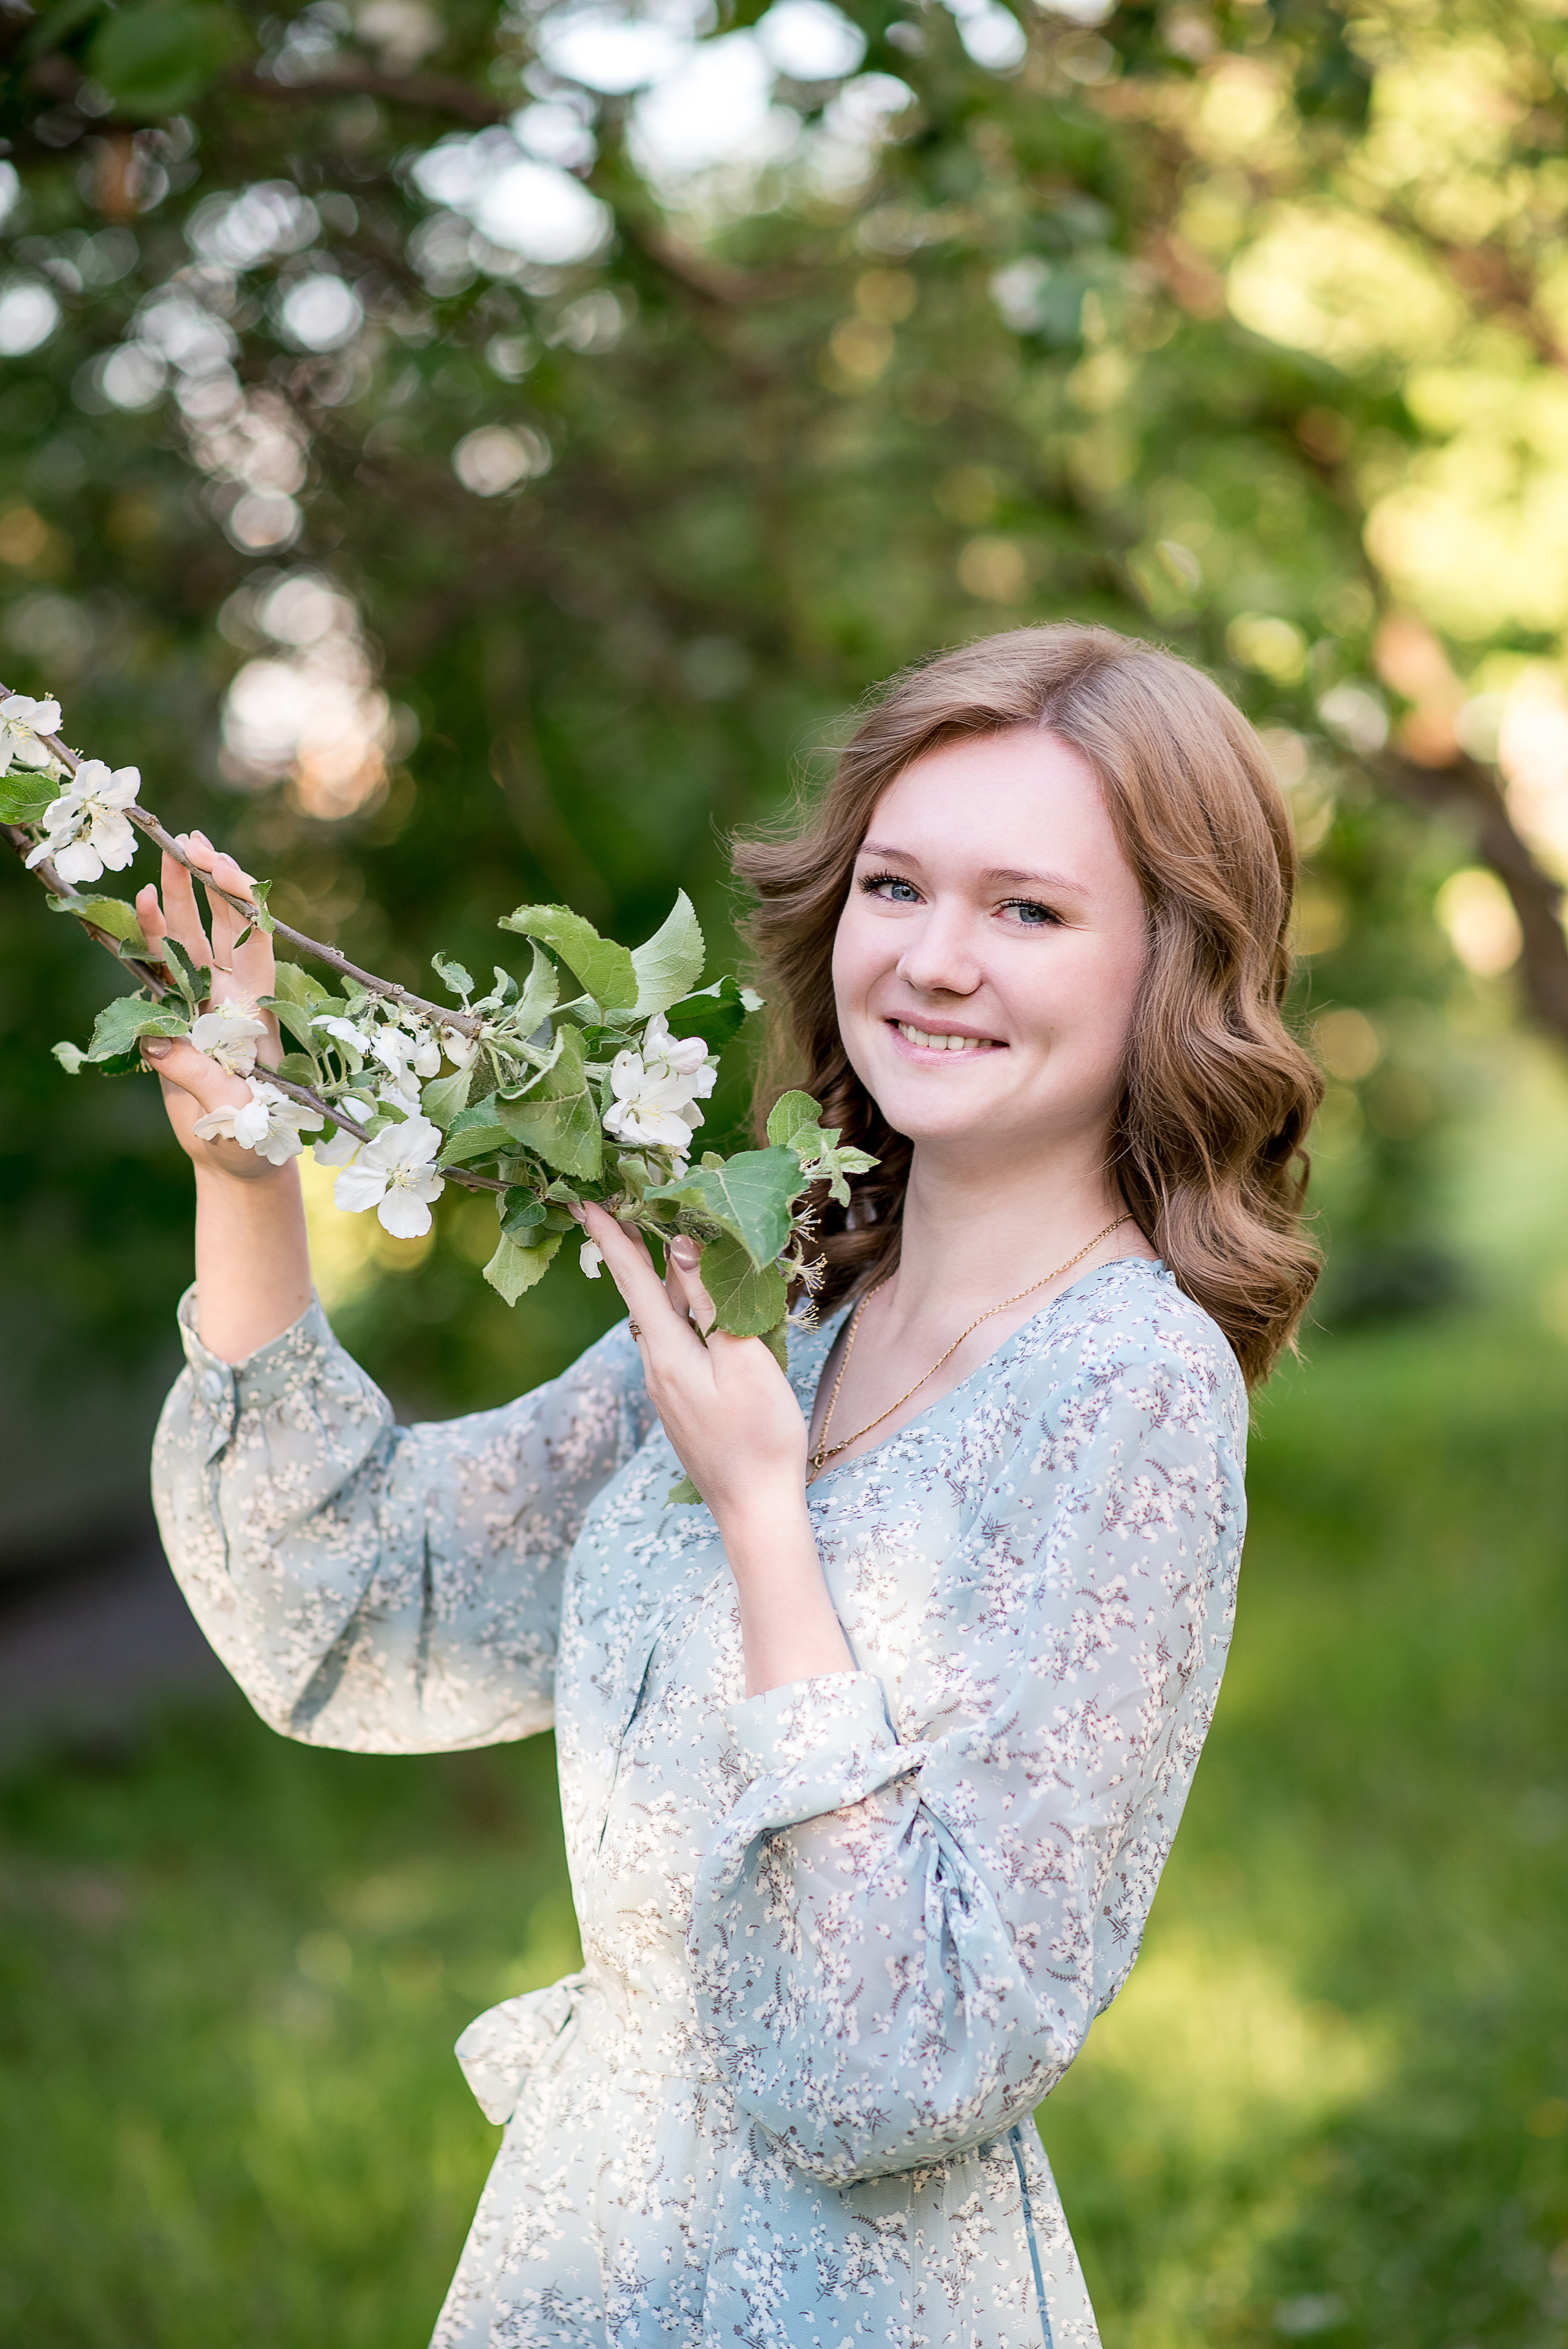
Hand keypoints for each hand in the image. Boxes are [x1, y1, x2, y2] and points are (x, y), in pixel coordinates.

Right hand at [136, 832, 287, 1185]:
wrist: (237, 1161)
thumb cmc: (253, 1140)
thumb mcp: (234, 1114)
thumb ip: (200, 1078)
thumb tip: (159, 1041)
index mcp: (258, 1011)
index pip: (256, 944)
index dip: (243, 906)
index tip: (226, 871)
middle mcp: (232, 998)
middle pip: (221, 929)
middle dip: (208, 884)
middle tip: (190, 841)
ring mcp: (202, 1004)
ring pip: (188, 940)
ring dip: (180, 897)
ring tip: (169, 853)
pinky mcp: (175, 1018)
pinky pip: (159, 971)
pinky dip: (150, 938)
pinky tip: (144, 904)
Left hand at [579, 1203, 853, 1695]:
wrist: (754, 1510)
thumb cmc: (759, 1435)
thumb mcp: (744, 1359)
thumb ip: (712, 1301)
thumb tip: (679, 1246)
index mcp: (666, 1351)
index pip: (630, 1279)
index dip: (609, 1234)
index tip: (582, 1197)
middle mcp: (655, 1367)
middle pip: (640, 1295)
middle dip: (629, 1247)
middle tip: (620, 1201)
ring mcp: (668, 1388)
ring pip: (659, 1319)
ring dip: (657, 1279)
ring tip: (661, 1239)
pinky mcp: (685, 1403)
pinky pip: (674, 1341)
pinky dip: (679, 1310)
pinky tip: (697, 1305)